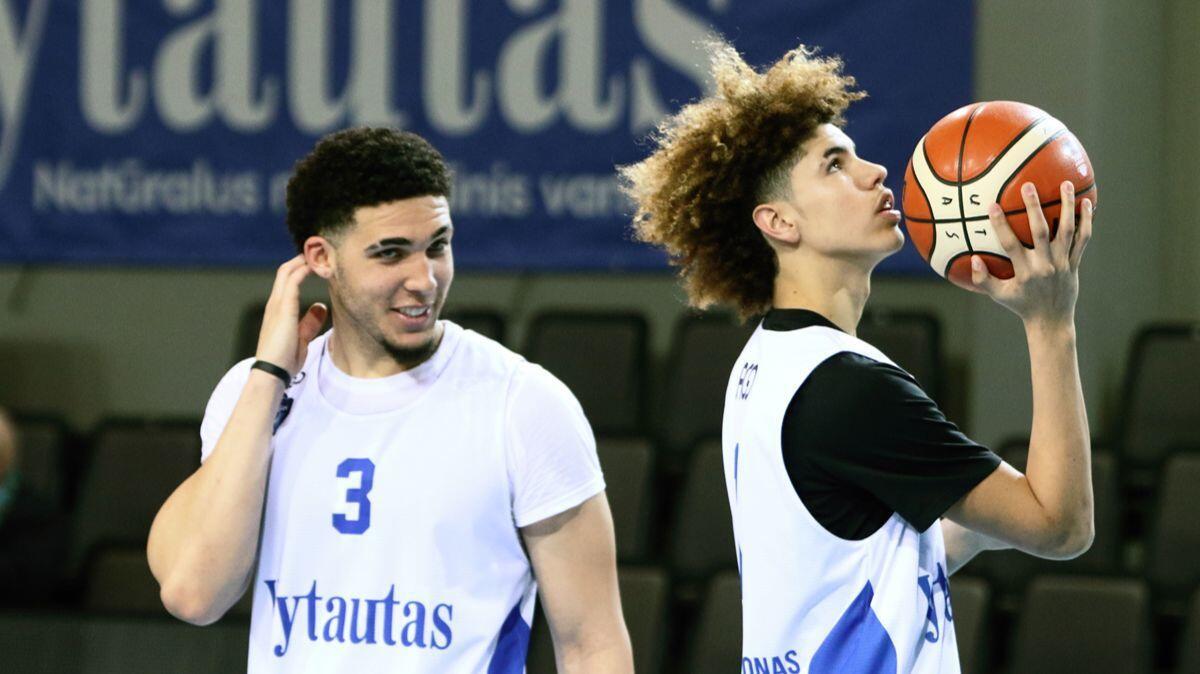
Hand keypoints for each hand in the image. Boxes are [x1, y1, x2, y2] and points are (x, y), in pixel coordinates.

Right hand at [254, 255, 327, 374]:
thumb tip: (321, 306)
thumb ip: (310, 321)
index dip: (300, 269)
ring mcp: (277, 305)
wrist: (273, 372)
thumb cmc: (286, 358)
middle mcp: (275, 303)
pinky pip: (292, 282)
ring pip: (287, 272)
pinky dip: (303, 270)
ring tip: (318, 252)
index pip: (286, 281)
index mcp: (278, 310)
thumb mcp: (302, 337)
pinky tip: (315, 265)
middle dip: (301, 259)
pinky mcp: (283, 309)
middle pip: (285, 271)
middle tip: (317, 251)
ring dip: (302, 261)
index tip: (316, 262)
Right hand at [969, 181, 1092, 327]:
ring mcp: (1062, 263)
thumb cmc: (1021, 306)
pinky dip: (1086, 221)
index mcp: (1024, 272)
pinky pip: (1083, 239)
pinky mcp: (1074, 263)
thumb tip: (972, 259)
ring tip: (1064, 184)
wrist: (1051, 320)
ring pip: (1066, 231)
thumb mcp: (999, 295)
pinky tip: (1087, 202)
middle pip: (1040, 232)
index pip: (1010, 245)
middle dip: (1034, 208)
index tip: (992, 205)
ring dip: (1066, 206)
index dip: (1001, 225)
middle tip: (1028, 186)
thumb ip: (983, 279)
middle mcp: (1044, 265)